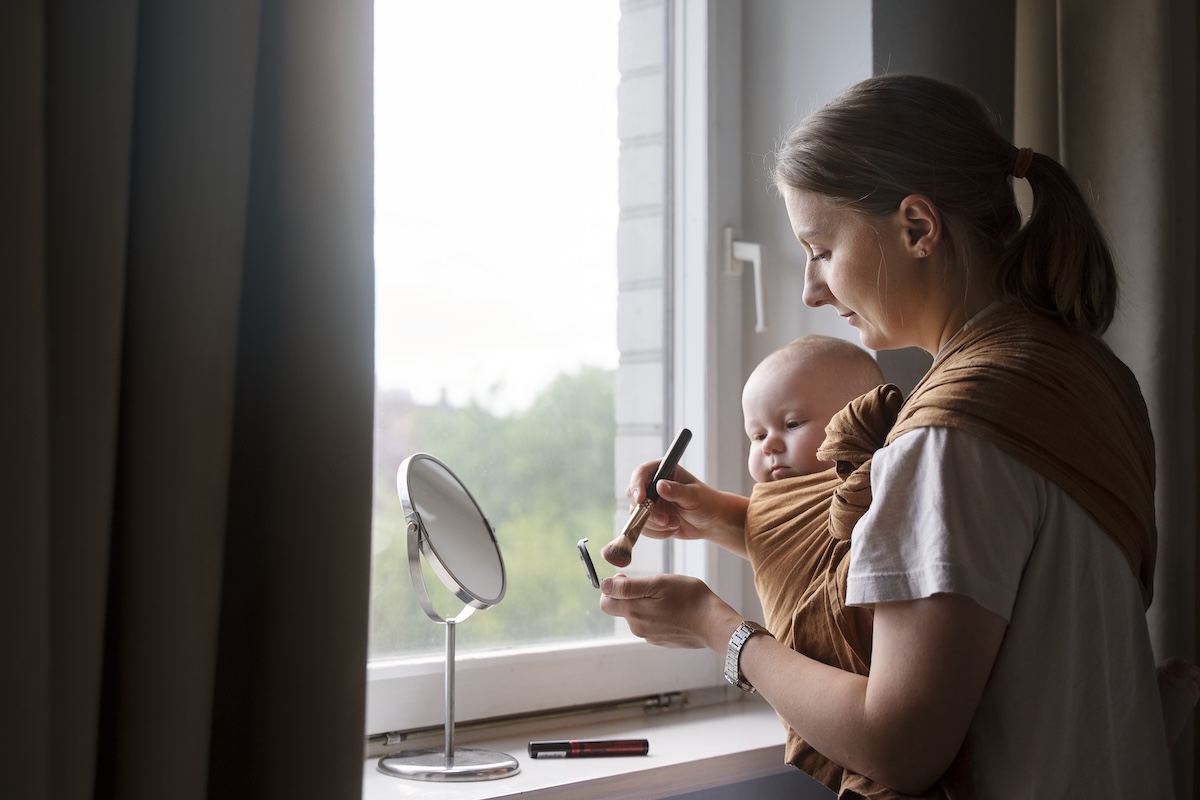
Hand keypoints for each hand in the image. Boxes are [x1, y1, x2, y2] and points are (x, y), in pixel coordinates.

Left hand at [598, 573, 740, 650]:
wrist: (713, 623)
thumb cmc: (689, 598)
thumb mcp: (658, 583)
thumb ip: (628, 587)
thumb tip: (604, 586)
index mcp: (634, 612)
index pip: (606, 603)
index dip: (613, 588)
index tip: (629, 579)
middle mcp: (638, 628)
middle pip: (621, 609)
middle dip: (630, 596)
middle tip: (652, 586)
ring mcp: (650, 636)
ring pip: (637, 615)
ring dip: (645, 604)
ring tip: (667, 597)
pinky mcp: (661, 640)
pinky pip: (650, 624)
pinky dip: (656, 614)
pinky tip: (673, 609)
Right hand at [625, 461, 749, 551]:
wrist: (712, 522)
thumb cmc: (707, 503)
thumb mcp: (694, 496)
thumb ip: (677, 491)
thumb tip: (660, 485)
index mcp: (663, 471)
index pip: (641, 473)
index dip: (637, 486)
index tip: (641, 500)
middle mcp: (653, 485)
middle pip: (633, 495)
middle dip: (647, 511)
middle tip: (665, 520)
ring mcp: (650, 502)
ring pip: (636, 514)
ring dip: (655, 524)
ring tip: (676, 524)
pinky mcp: (650, 518)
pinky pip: (643, 527)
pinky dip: (657, 532)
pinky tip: (673, 528)